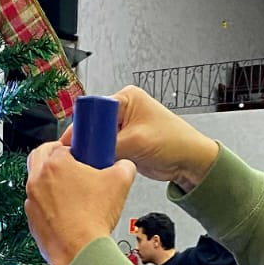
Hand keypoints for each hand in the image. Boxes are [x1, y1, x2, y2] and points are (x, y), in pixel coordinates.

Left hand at [25, 141, 136, 264]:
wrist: (81, 252)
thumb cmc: (94, 217)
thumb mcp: (120, 182)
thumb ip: (123, 166)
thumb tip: (123, 166)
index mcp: (54, 164)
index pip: (59, 145)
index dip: (73, 149)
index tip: (82, 156)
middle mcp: (37, 180)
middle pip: (39, 157)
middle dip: (54, 157)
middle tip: (71, 166)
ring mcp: (31, 202)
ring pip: (36, 182)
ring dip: (50, 182)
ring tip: (72, 192)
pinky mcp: (31, 221)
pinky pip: (38, 206)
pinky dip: (49, 206)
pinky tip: (67, 213)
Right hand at [59, 87, 219, 190]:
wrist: (189, 161)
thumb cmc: (174, 142)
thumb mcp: (137, 141)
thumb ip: (110, 145)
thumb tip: (87, 152)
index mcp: (126, 98)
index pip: (94, 110)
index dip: (83, 128)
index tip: (74, 144)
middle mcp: (123, 110)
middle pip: (93, 126)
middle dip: (88, 142)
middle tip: (82, 156)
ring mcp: (123, 128)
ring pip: (98, 140)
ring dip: (95, 152)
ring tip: (92, 163)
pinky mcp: (124, 144)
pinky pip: (105, 151)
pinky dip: (102, 159)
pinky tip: (100, 166)